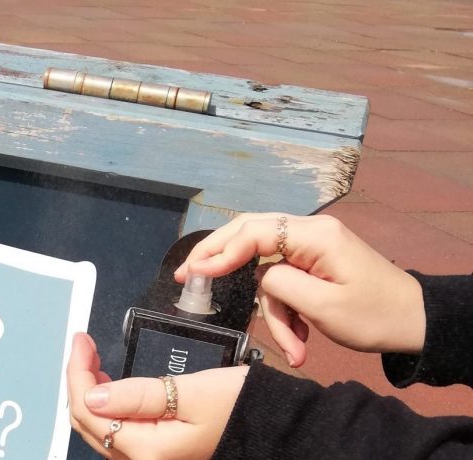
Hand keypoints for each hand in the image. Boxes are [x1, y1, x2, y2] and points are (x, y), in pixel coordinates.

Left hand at [67, 333, 247, 459]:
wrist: (272, 427)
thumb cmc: (238, 406)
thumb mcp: (190, 392)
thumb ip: (138, 395)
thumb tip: (92, 396)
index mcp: (148, 452)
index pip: (88, 412)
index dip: (77, 373)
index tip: (81, 340)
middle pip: (87, 424)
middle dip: (79, 382)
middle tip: (85, 345)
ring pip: (99, 431)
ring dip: (91, 394)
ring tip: (94, 361)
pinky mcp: (156, 455)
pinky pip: (117, 433)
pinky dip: (107, 407)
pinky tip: (111, 386)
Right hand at [174, 213, 425, 365]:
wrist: (416, 323)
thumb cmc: (375, 315)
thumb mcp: (323, 306)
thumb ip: (279, 284)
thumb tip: (257, 276)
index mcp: (315, 235)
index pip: (254, 232)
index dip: (219, 252)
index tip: (194, 274)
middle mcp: (309, 232)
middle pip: (249, 234)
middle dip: (218, 258)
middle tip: (186, 277)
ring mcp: (310, 246)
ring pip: (266, 271)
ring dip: (274, 313)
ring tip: (295, 348)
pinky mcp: (312, 263)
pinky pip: (282, 282)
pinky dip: (285, 312)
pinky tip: (300, 340)